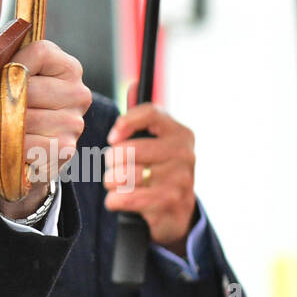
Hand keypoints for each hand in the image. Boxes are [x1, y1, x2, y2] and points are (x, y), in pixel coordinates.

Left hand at [0, 36, 89, 218]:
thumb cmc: (15, 104)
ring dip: (5, 124)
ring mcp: (74, 122)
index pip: (40, 53)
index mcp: (67, 67)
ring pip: (26, 118)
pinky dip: (12, 144)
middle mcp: (78, 92)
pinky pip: (27, 144)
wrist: (27, 146)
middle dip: (3, 98)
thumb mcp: (3, 75)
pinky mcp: (66, 148)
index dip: (11, 63)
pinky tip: (13, 141)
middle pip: (29, 88)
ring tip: (2, 123)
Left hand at [102, 102, 198, 254]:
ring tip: (117, 184)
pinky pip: (125, 198)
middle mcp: (185, 153)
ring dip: (111, 182)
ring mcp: (180, 179)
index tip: (113, 137)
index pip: (151, 113)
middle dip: (111, 161)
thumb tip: (132, 84)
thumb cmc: (157, 169)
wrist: (177, 212)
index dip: (125, 122)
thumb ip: (141, 116)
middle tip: (114, 167)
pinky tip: (119, 200)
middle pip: (128, 148)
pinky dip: (114, 201)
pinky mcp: (170, 203)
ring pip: (124, 175)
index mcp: (180, 133)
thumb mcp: (154, 141)